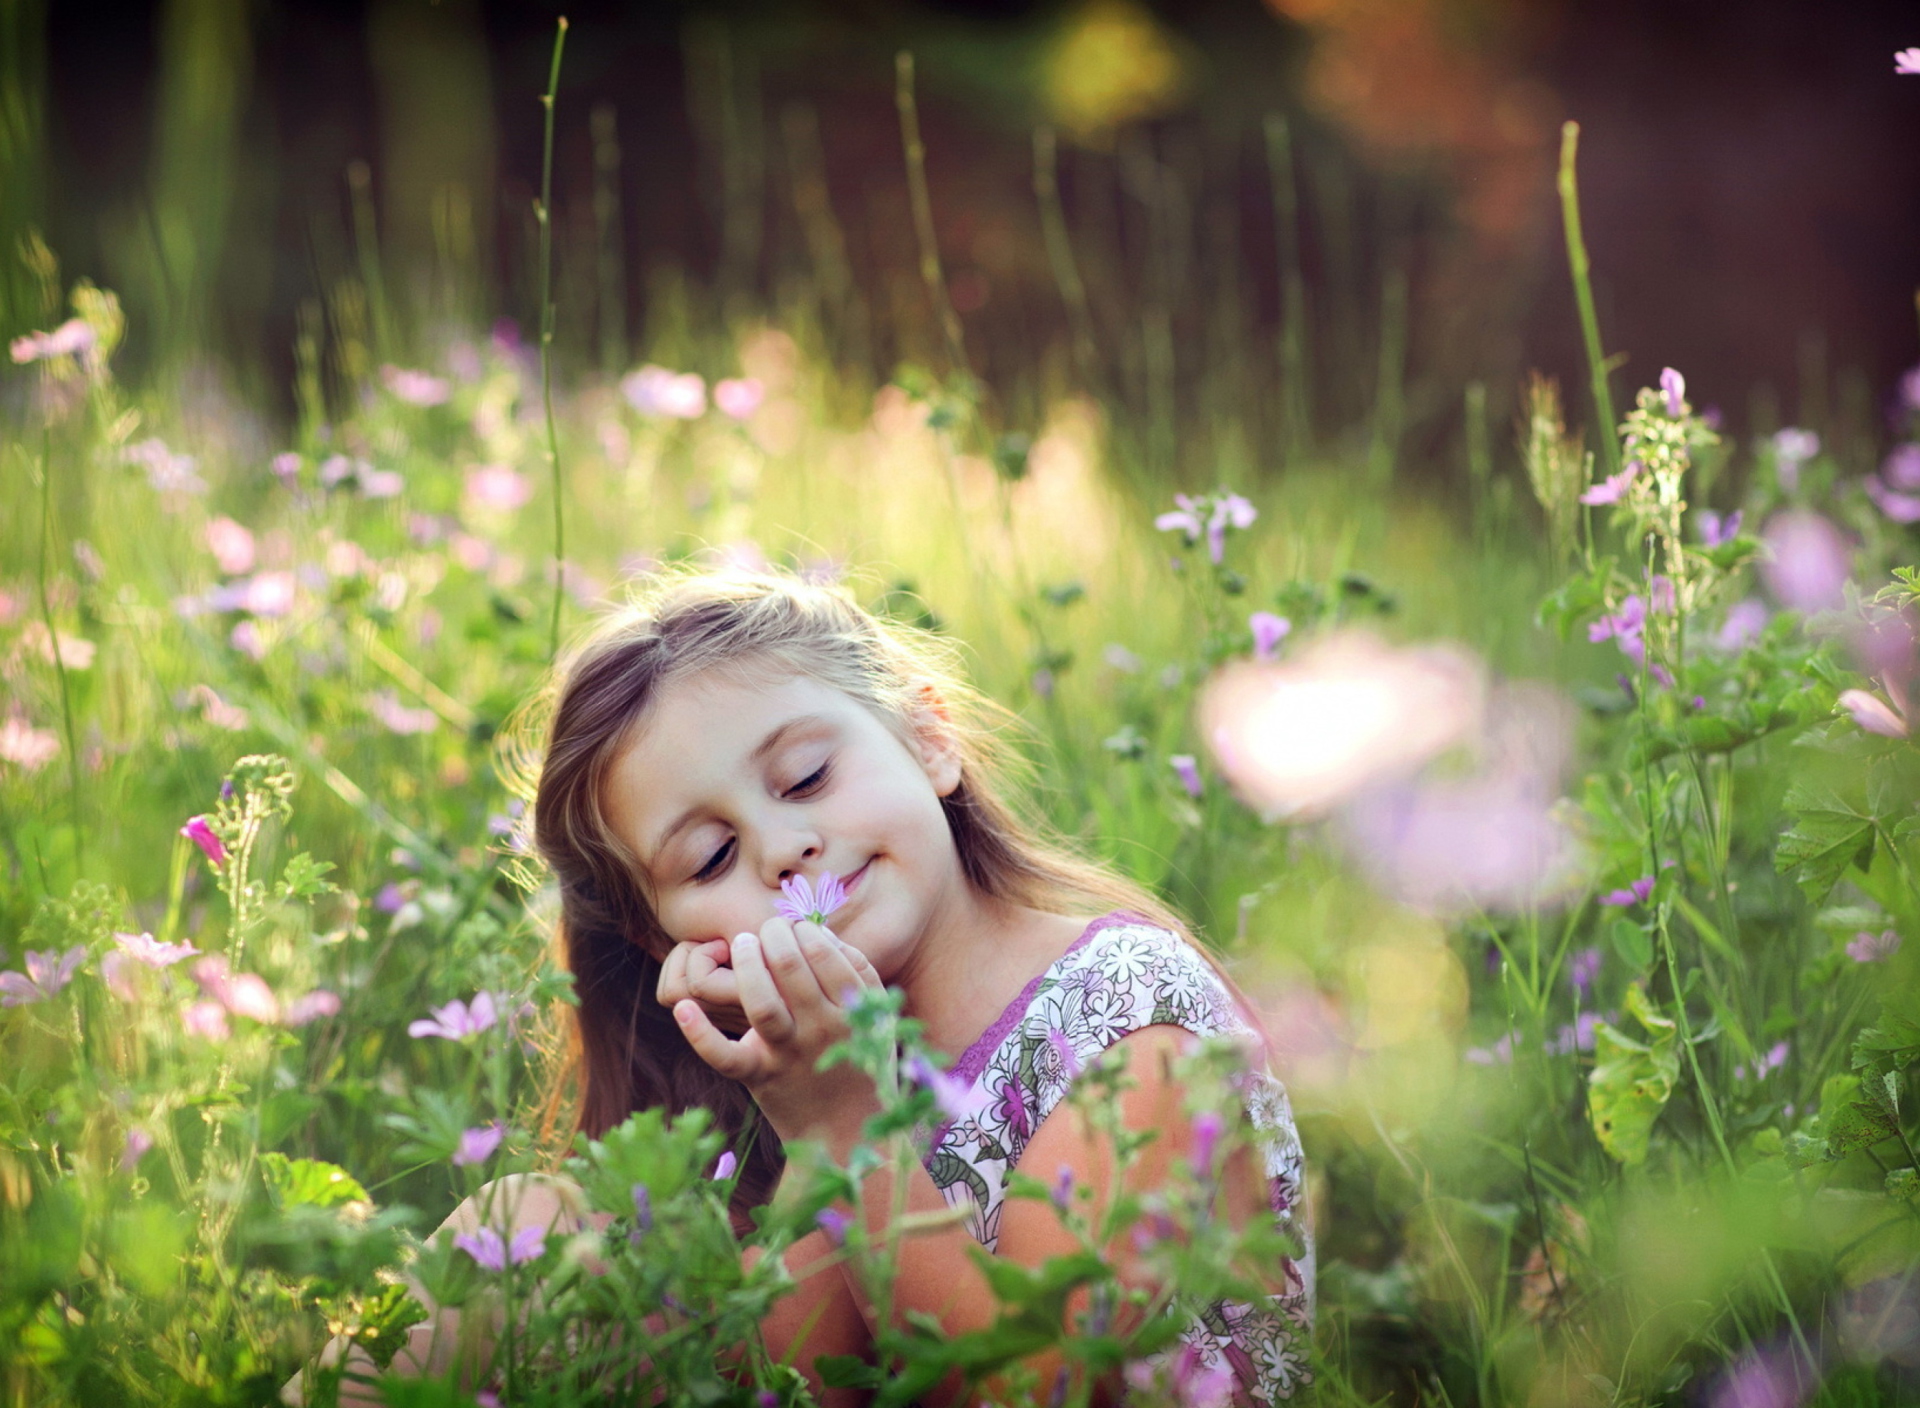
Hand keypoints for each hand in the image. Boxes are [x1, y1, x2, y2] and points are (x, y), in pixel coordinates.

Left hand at [672, 916, 883, 1148]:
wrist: (847, 1136)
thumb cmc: (861, 1065)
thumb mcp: (877, 1018)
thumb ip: (859, 973)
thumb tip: (820, 933)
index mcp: (851, 1012)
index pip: (823, 952)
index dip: (803, 930)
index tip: (795, 929)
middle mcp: (821, 1030)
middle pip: (790, 966)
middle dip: (771, 934)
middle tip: (765, 931)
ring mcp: (787, 1054)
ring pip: (760, 1001)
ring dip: (745, 964)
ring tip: (741, 944)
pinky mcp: (759, 1077)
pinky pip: (724, 1056)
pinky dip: (699, 1034)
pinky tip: (682, 1008)